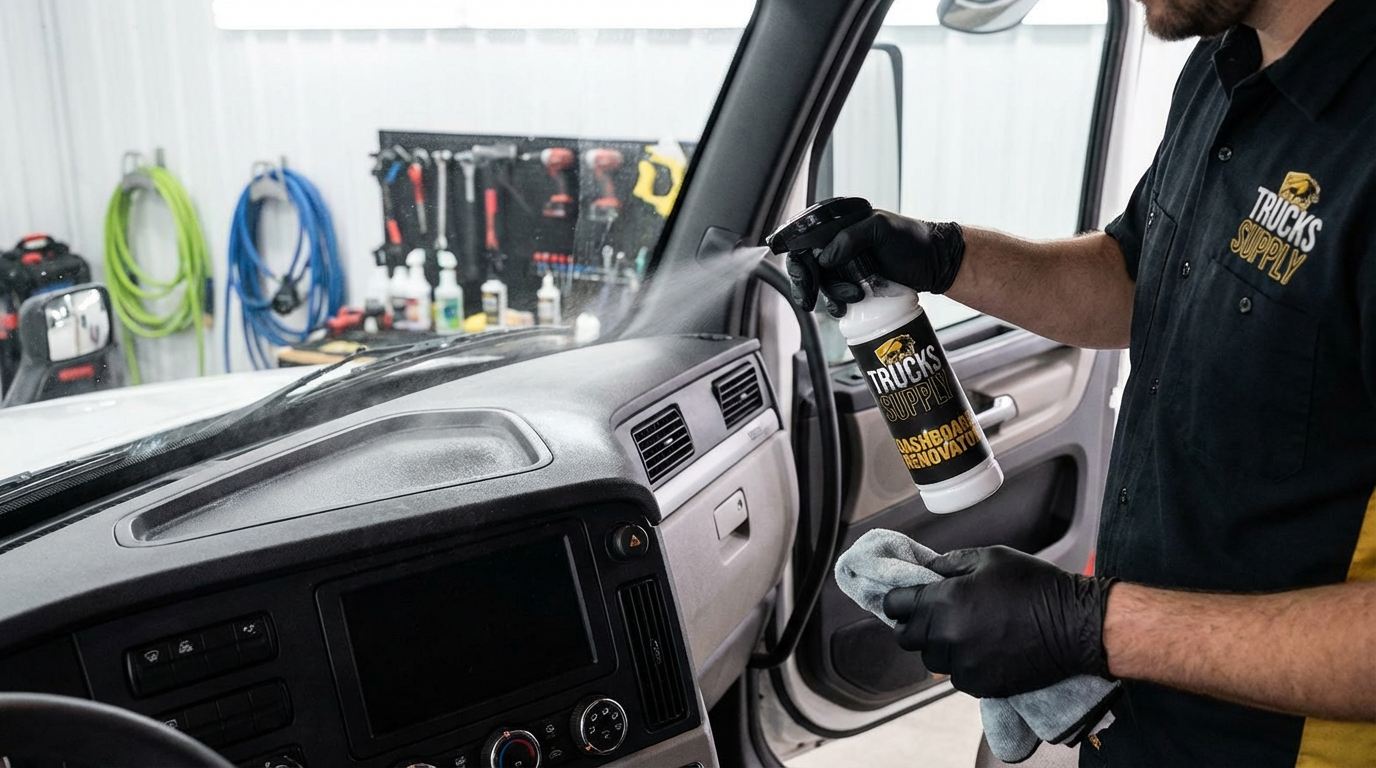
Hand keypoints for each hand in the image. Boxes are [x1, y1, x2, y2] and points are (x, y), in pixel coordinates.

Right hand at [784, 211, 965, 316]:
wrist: (935, 263)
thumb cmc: (912, 239)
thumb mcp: (881, 228)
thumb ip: (850, 237)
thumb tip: (824, 259)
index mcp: (840, 223)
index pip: (805, 235)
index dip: (795, 252)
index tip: (797, 269)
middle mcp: (838, 242)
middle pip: (806, 262)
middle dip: (805, 281)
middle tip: (809, 298)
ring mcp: (845, 264)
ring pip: (820, 283)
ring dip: (830, 293)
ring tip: (854, 295)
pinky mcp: (853, 283)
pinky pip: (834, 296)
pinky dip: (835, 304)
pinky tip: (845, 308)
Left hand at [882, 546, 1116, 697]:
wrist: (1074, 626)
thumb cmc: (1034, 585)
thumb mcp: (991, 558)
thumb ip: (950, 563)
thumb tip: (928, 570)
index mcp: (943, 600)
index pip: (896, 606)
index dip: (898, 601)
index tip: (907, 599)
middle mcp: (947, 635)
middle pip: (907, 637)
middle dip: (915, 625)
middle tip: (936, 616)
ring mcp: (963, 664)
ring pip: (932, 660)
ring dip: (940, 646)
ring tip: (965, 632)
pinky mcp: (980, 685)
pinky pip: (957, 677)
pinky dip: (964, 665)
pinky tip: (984, 649)